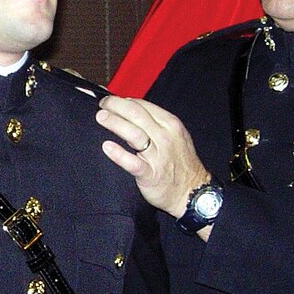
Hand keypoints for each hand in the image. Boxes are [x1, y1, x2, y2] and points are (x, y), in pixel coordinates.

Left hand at [96, 95, 210, 217]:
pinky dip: (119, 154)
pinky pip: (133, 163)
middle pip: (136, 114)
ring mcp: (158, 156)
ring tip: (101, 117)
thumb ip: (156, 123)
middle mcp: (164, 137)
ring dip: (115, 123)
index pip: (143, 106)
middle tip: (102, 105)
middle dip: (116, 106)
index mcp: (170, 124)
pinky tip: (106, 147)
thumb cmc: (179, 163)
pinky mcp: (150, 174)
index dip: (124, 101)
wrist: (193, 192)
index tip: (111, 101)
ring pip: (133, 134)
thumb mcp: (175, 136)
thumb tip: (130, 110)